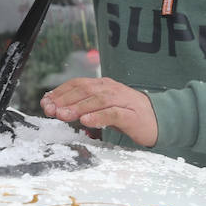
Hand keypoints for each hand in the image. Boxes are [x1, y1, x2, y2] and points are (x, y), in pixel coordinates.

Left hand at [41, 77, 157, 146]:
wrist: (160, 120)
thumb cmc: (128, 115)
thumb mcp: (104, 108)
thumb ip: (84, 107)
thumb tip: (58, 108)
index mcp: (104, 86)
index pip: (78, 84)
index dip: (60, 92)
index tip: (46, 102)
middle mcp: (112, 89)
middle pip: (85, 90)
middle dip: (65, 99)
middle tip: (50, 109)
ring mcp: (123, 101)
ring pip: (97, 100)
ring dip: (77, 107)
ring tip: (63, 114)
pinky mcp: (132, 115)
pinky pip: (113, 114)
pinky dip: (99, 116)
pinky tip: (86, 121)